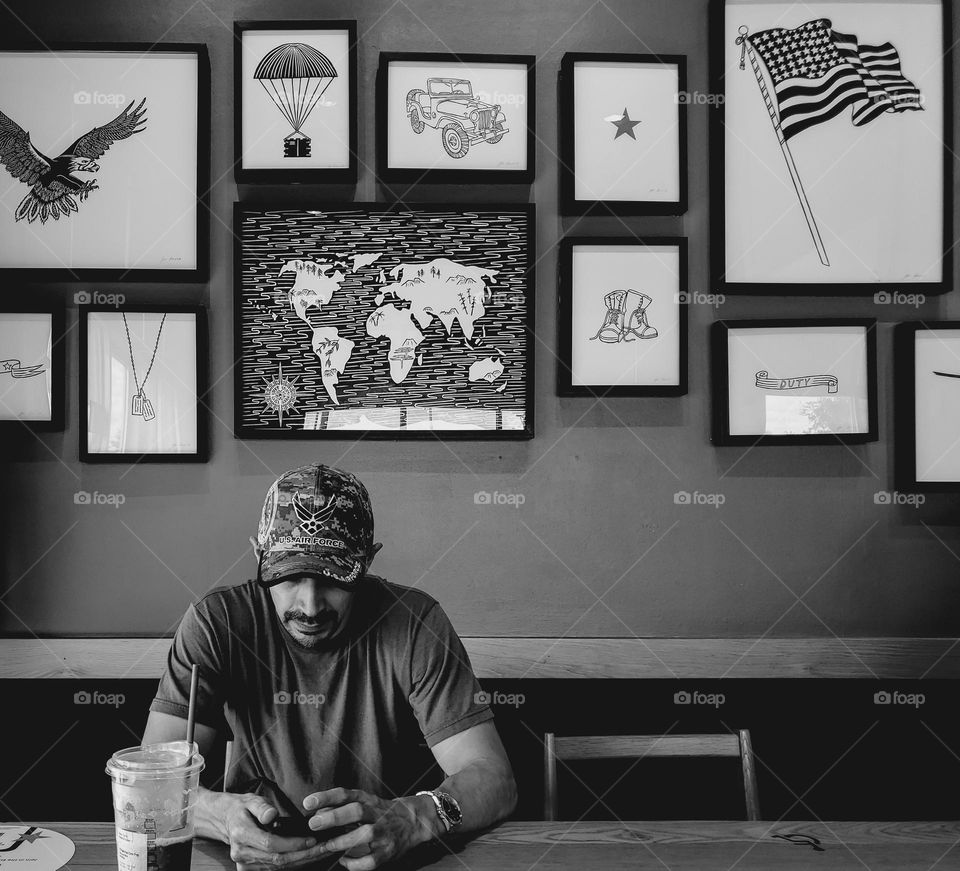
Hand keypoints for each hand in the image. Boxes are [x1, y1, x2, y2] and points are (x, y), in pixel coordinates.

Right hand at [222, 793, 319, 870]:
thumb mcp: (251, 800)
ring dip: (301, 860)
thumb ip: (262, 807)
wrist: (225, 821)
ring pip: (277, 867)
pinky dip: (293, 862)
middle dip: (303, 854)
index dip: (293, 844)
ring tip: (322, 851)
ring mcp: (244, 864)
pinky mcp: (250, 869)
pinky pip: (274, 868)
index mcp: (241, 834)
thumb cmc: (241, 808)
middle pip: (277, 859)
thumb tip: (271, 815)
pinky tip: (308, 855)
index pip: (271, 844)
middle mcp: (241, 853)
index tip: (311, 839)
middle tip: (324, 847)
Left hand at [303, 787, 437, 870]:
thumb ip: (343, 806)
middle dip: (334, 817)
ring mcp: (384, 833)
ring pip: (364, 835)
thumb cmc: (382, 812)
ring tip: (328, 845)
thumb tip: (316, 812)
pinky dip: (355, 864)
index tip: (308, 802)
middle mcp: (377, 814)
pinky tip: (344, 862)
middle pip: (356, 811)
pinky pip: (370, 860)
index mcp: (369, 800)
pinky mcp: (387, 852)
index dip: (327, 797)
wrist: (413, 822)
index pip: (346, 794)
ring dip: (343, 841)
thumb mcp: (366, 803)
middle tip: (314, 823)